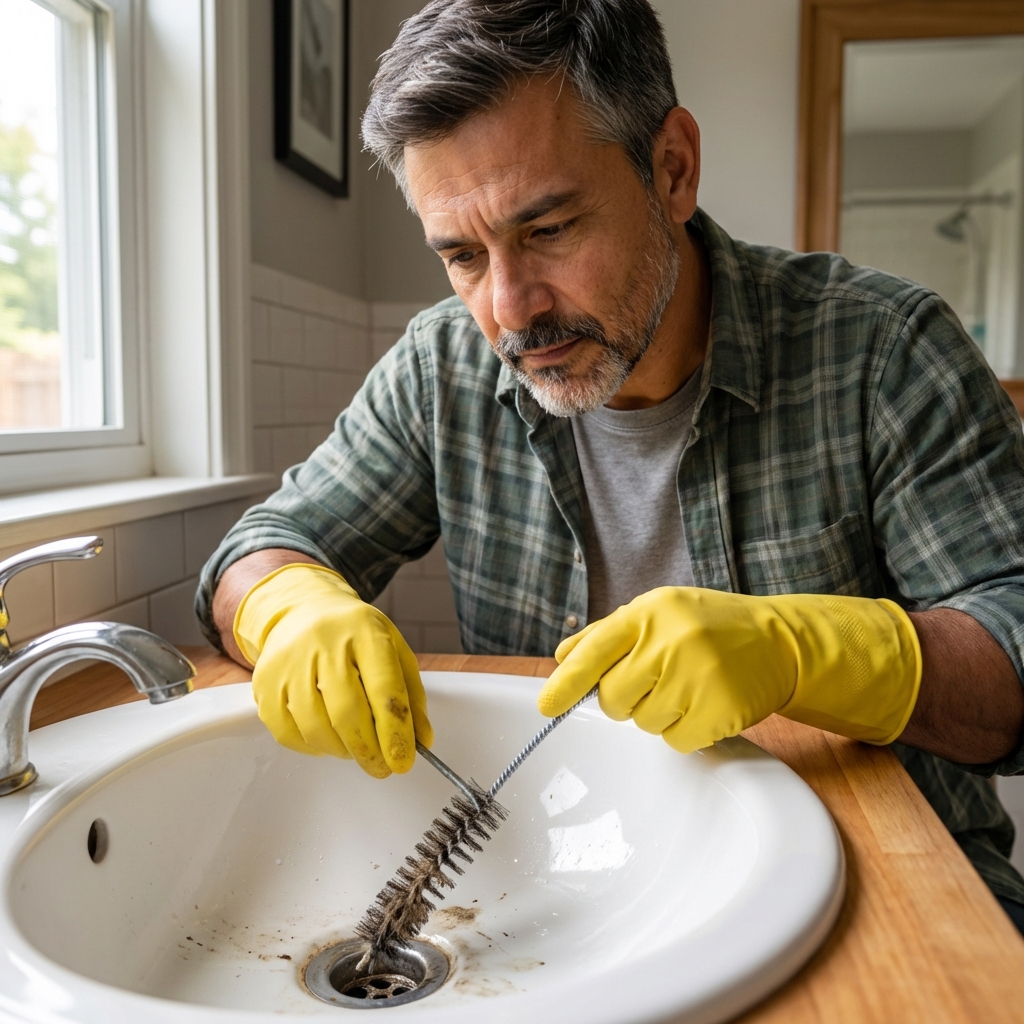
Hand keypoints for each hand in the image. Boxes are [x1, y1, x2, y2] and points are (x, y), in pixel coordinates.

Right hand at [233, 563, 431, 777]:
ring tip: (356, 749)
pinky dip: (312, 747)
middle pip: (347, 713)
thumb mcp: (393, 650)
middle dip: (369, 751)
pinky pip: (287, 732)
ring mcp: (289, 662)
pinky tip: (328, 741)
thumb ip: (410, 696)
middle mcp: (323, 642)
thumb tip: (421, 742)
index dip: (395, 732)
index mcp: (364, 632)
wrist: (303, 610)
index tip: (403, 762)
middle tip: (382, 768)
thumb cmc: (355, 636)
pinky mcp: (265, 682)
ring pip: (316, 727)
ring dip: (341, 751)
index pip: (384, 688)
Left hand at [537, 586, 920, 752]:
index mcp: (649, 612)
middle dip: (623, 699)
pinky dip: (685, 732)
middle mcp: (670, 640)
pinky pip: (675, 742)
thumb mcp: (659, 613)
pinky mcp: (719, 710)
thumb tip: (562, 657)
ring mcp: (696, 675)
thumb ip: (609, 634)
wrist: (779, 640)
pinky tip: (704, 705)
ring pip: (643, 723)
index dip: (565, 682)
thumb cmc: (709, 626)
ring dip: (657, 714)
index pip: (594, 651)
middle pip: (613, 698)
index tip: (546, 706)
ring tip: (687, 687)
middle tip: (654, 682)